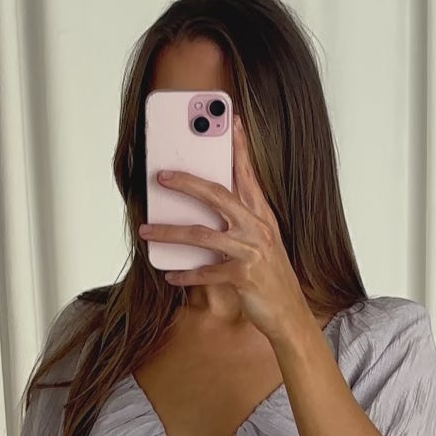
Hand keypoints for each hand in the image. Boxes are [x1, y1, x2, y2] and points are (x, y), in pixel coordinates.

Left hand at [138, 114, 313, 346]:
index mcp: (262, 216)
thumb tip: (205, 205)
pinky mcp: (243, 277)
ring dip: (169, 232)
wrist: (289, 314)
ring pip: (202, 235)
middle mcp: (258, 229)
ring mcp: (252, 252)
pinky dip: (185, 274)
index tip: (230, 121)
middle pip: (217, 196)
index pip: (248, 175)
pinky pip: (206, 272)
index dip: (239, 147)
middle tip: (161, 176)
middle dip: (186, 183)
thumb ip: (240, 221)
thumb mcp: (260, 243)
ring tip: (146, 230)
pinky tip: (170, 274)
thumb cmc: (270, 277)